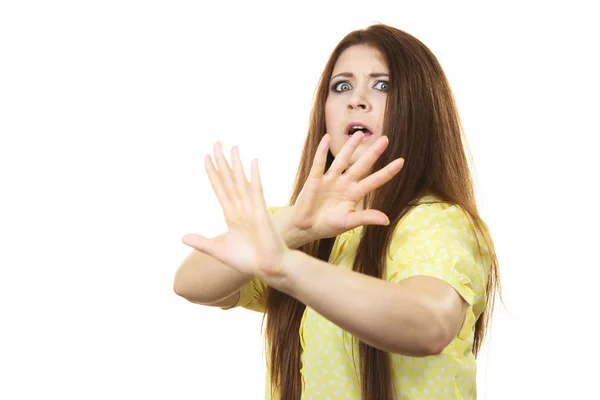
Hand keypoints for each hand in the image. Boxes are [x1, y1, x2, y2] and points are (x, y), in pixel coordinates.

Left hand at [181, 143, 288, 279]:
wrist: (269, 269)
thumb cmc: (248, 261)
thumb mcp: (219, 250)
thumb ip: (202, 242)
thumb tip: (182, 237)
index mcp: (231, 215)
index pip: (219, 189)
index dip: (213, 173)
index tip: (206, 158)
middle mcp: (241, 208)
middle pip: (228, 180)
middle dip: (221, 162)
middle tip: (216, 143)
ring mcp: (251, 208)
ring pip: (241, 182)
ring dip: (236, 165)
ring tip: (232, 147)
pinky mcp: (261, 212)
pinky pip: (256, 191)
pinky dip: (254, 177)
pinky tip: (252, 162)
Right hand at [291, 131, 403, 240]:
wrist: (305, 227)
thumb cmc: (328, 226)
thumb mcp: (348, 222)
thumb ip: (366, 218)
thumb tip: (387, 220)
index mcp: (355, 194)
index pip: (374, 180)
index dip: (387, 171)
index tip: (401, 161)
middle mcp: (344, 183)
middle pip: (362, 166)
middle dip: (373, 153)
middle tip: (385, 139)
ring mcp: (330, 180)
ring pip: (342, 160)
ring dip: (350, 147)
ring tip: (359, 135)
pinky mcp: (314, 179)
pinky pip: (319, 163)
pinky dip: (322, 150)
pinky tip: (327, 138)